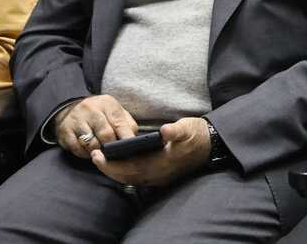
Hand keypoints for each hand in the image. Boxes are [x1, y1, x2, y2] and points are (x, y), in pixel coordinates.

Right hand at [55, 94, 137, 157]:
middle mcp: (90, 108)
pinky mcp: (64, 131)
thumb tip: (132, 140)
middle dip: (111, 146)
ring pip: (92, 144)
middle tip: (113, 151)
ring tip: (100, 149)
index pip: (119, 123)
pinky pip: (78, 149)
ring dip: (98, 151)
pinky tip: (87, 149)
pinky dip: (85, 154)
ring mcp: (76, 119)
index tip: (129, 147)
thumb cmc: (100, 114)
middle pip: (106, 135)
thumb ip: (126, 124)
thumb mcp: (115, 112)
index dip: (126, 137)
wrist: (72, 109)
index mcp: (107, 103)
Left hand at [90, 116, 209, 186]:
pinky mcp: (161, 176)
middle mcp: (159, 175)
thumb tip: (165, 131)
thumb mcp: (188, 127)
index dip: (112, 164)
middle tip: (94, 157)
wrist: (211, 145)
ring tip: (102, 160)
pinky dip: (125, 172)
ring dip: (115, 171)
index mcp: (163, 163)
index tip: (98, 155)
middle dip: (109, 168)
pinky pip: (137, 178)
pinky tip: (119, 164)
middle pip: (127, 176)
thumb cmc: (197, 134)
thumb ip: (176, 130)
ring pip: (131, 178)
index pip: (131, 167)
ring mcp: (160, 177)